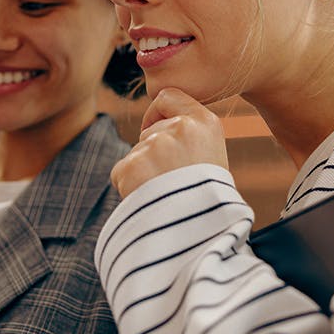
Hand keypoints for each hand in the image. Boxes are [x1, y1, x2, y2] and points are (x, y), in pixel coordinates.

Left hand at [111, 88, 228, 196]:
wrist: (202, 236)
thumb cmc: (209, 201)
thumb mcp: (211, 158)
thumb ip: (187, 137)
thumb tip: (153, 127)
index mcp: (206, 123)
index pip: (168, 96)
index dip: (157, 113)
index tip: (158, 130)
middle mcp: (181, 128)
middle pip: (149, 131)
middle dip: (152, 153)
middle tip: (171, 182)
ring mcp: (155, 146)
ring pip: (136, 154)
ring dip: (142, 174)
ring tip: (164, 195)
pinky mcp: (132, 166)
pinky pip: (121, 171)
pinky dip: (129, 187)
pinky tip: (149, 201)